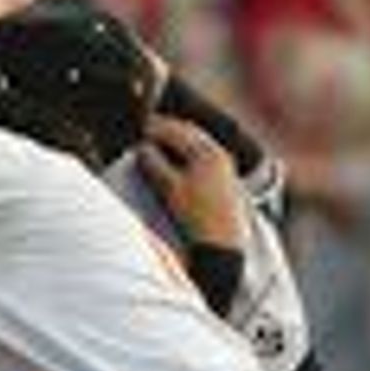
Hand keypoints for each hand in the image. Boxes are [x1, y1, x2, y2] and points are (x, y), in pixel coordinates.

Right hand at [136, 115, 250, 250]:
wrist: (222, 243)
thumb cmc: (197, 215)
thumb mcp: (170, 189)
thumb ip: (154, 165)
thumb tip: (142, 148)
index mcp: (207, 153)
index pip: (178, 132)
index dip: (157, 127)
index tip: (141, 127)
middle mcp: (220, 154)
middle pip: (192, 132)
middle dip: (170, 128)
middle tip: (149, 128)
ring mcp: (226, 166)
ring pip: (200, 143)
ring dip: (181, 139)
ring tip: (161, 142)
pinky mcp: (227, 178)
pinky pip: (206, 154)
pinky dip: (190, 150)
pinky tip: (179, 158)